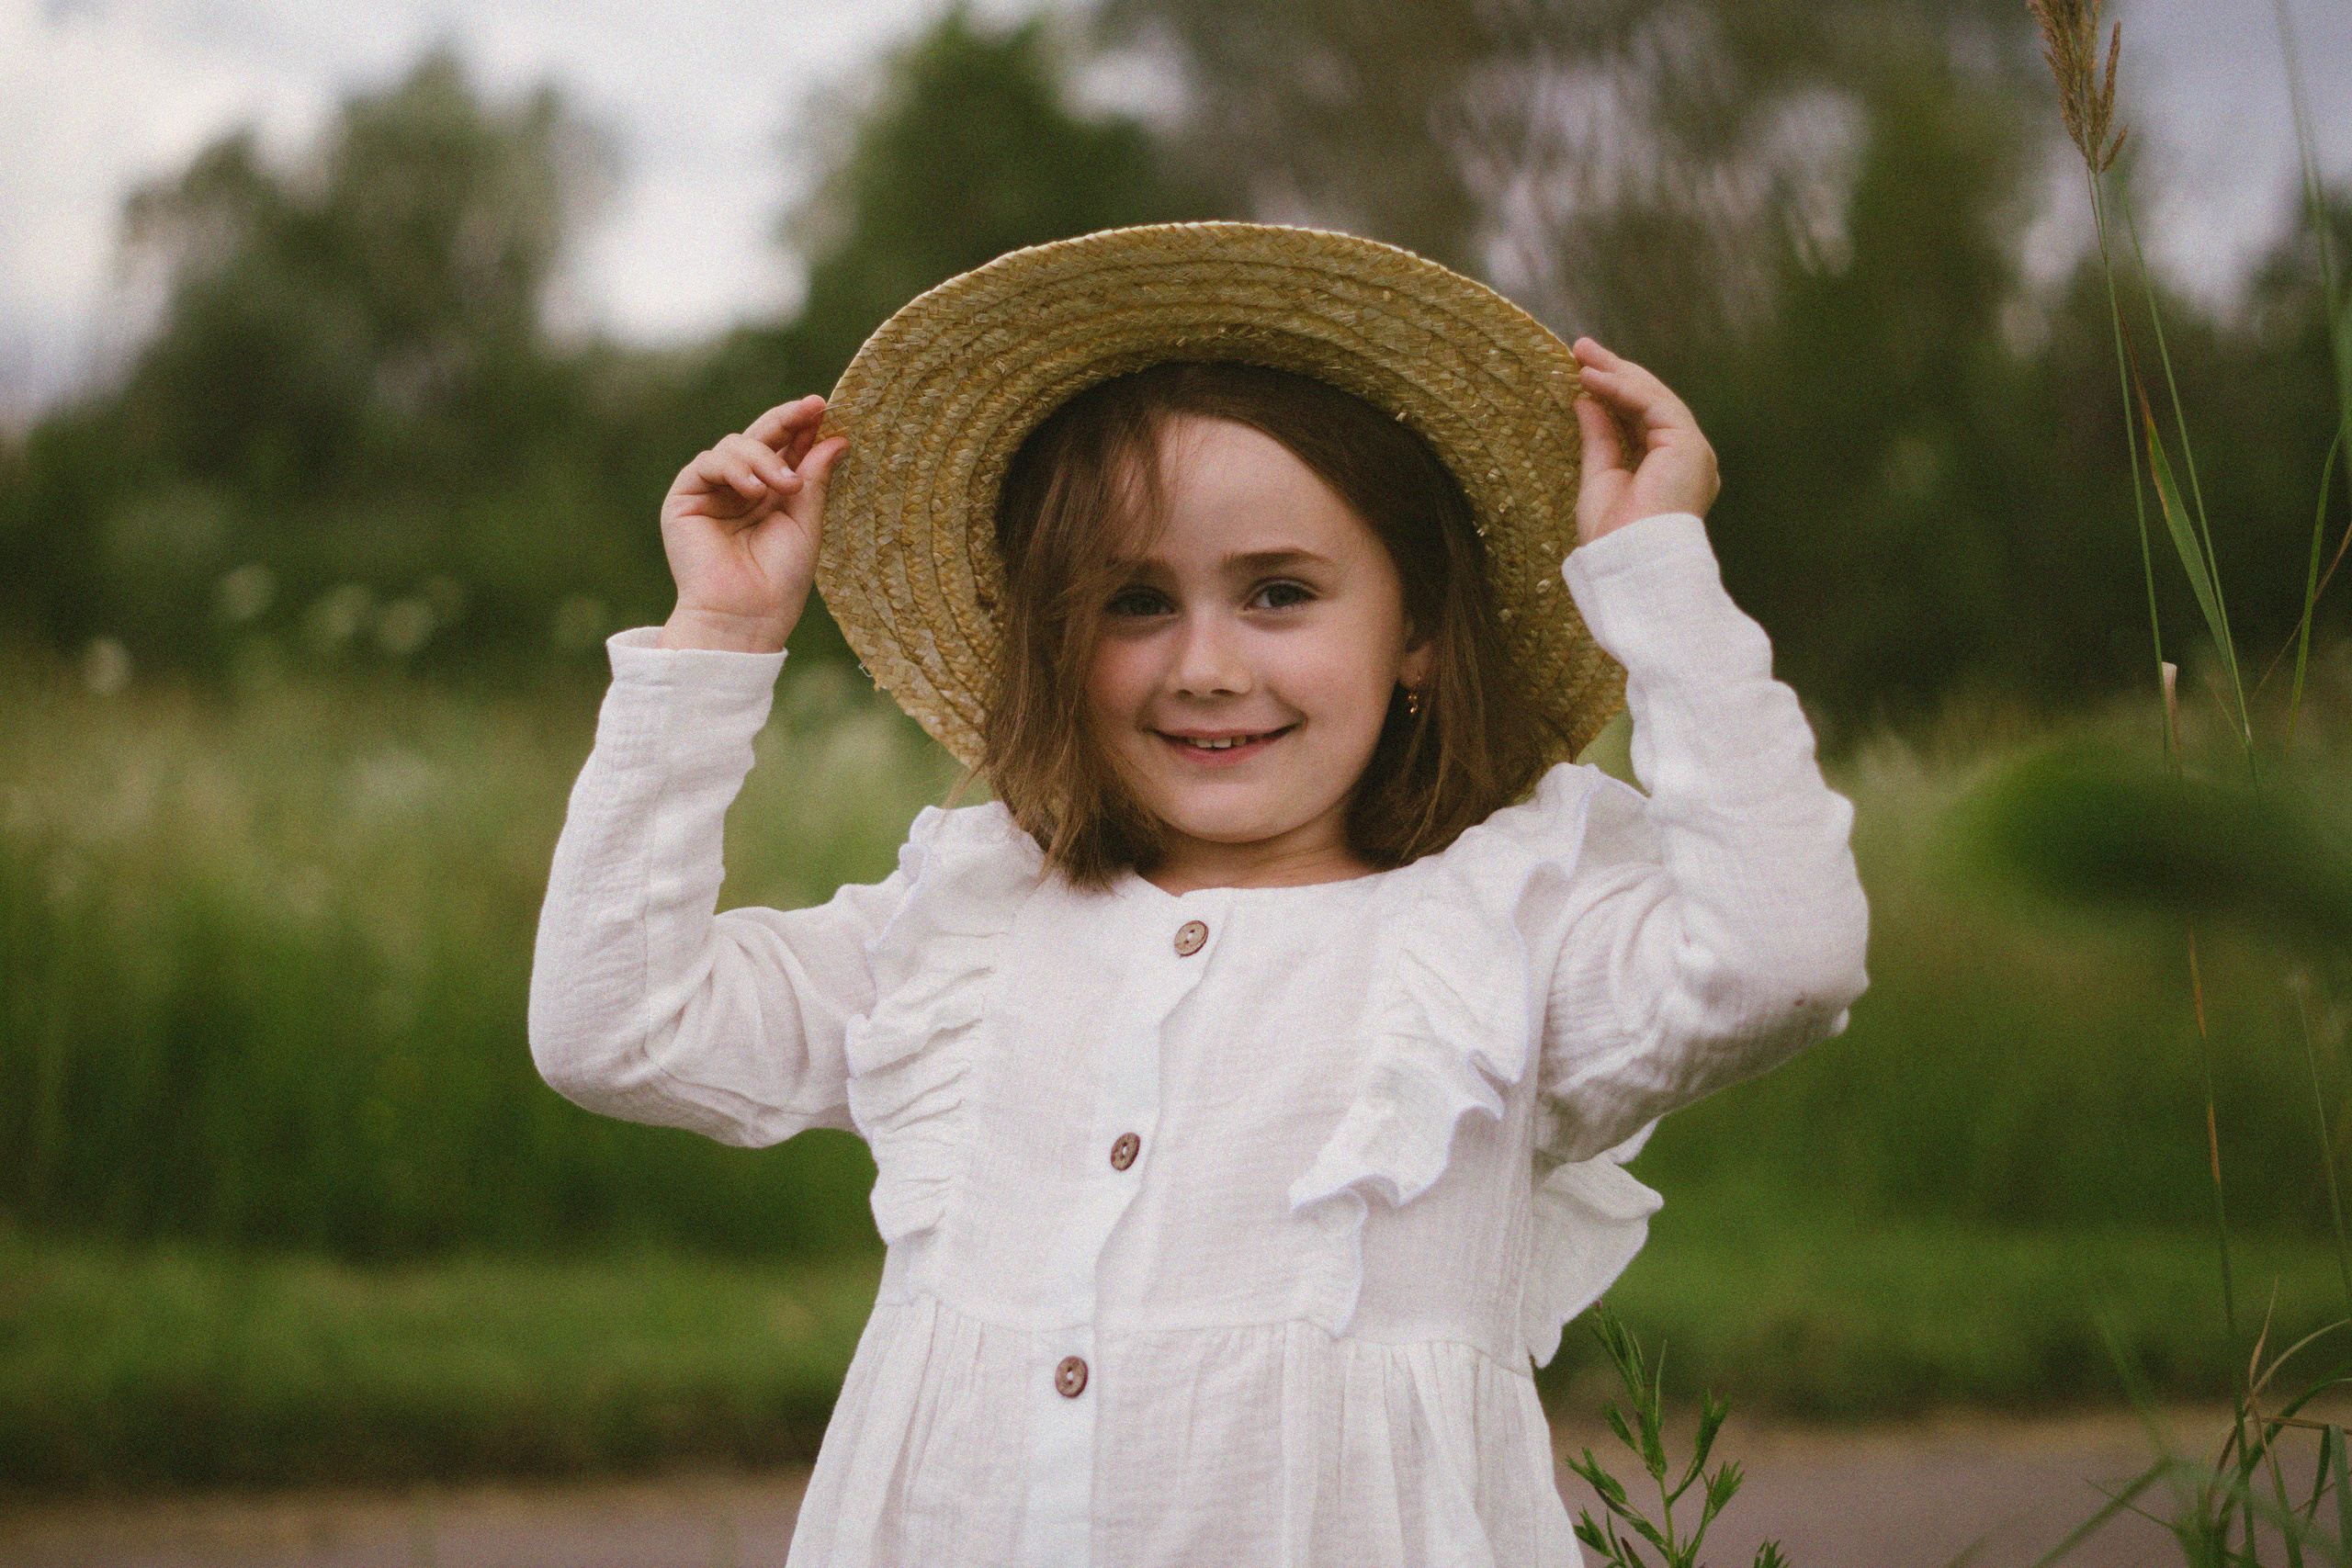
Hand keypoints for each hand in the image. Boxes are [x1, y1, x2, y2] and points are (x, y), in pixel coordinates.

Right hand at [658, 395, 845, 651]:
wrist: (744, 615)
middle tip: (812, 408)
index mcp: (772, 495)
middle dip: (787, 421)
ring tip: (784, 486)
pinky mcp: (685, 497)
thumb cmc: (779, 580)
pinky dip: (734, 469)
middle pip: (760, 438)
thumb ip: (814, 479)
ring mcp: (712, 491)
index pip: (786, 449)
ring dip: (764, 458)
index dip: (803, 427)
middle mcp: (741, 488)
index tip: (825, 409)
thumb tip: (836, 439)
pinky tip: (753, 491)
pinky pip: (708, 463)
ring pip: (735, 445)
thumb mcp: (806, 523)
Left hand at [1570, 338, 1718, 543]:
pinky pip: (1653, 403)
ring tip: (1581, 355)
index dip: (1612, 393)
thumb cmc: (1612, 536)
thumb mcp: (1599, 476)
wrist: (1628, 562)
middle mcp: (1687, 456)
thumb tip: (1587, 400)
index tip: (1582, 372)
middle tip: (1581, 348)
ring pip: (1653, 397)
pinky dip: (1621, 387)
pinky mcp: (1688, 443)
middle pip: (1649, 402)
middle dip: (1615, 372)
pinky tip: (1592, 377)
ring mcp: (1692, 449)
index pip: (1640, 419)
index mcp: (1670, 469)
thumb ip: (1599, 437)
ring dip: (1615, 373)